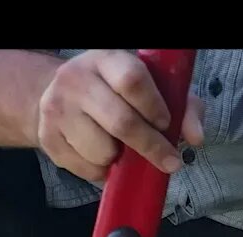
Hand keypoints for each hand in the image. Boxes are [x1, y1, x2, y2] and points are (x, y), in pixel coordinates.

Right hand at [34, 50, 204, 181]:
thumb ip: (181, 107)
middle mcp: (75, 79)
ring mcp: (56, 108)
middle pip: (121, 121)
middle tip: (169, 161)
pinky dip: (102, 171)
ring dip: (120, 159)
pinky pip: (86, 168)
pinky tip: (101, 155)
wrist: (57, 94)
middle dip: (151, 147)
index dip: (154, 107)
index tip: (165, 124)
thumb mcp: (150, 87)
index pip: (131, 80)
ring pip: (102, 151)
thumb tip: (196, 137)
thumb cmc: (117, 93)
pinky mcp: (47, 138)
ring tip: (121, 148)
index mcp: (105, 60)